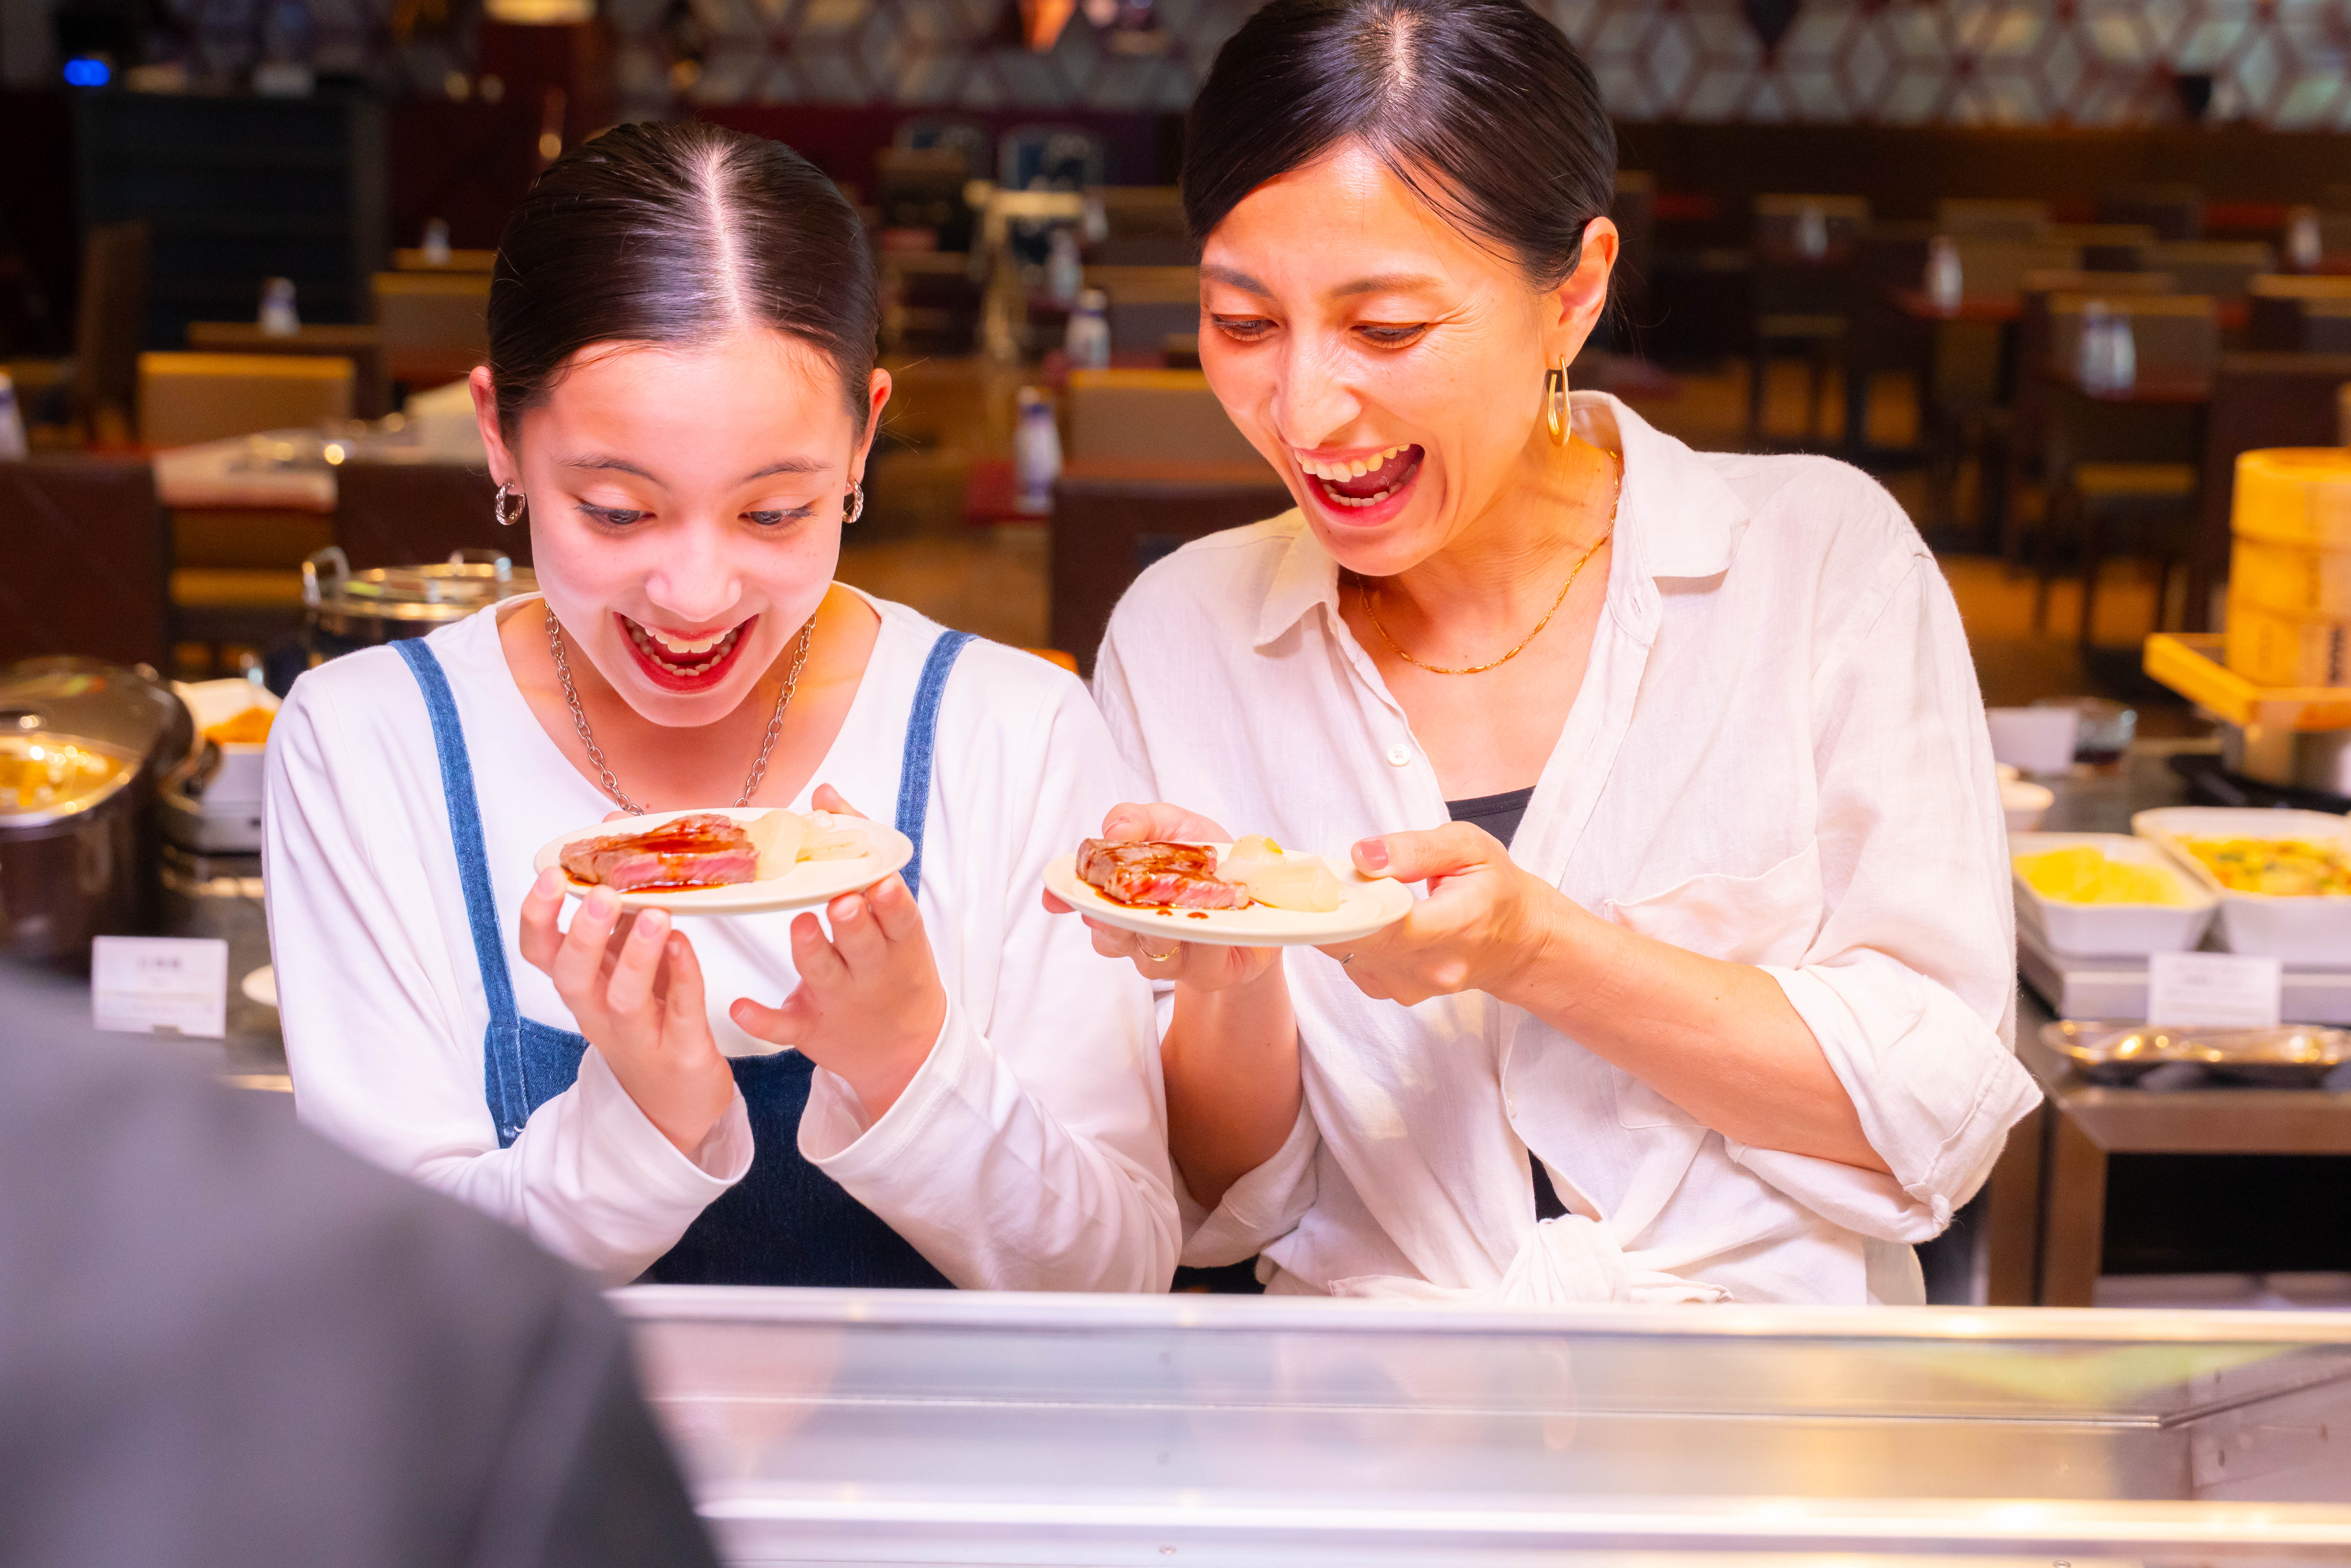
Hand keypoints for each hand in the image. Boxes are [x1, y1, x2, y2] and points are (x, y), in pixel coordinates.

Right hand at [519, 871, 735, 1155]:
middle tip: (600, 892)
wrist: (674, 1102)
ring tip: (656, 913)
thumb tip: (612, 835)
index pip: (540, 953)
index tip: (551, 873)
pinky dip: (684, 979)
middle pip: (573, 976)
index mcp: (581, 986)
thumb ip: (622, 912)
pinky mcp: (681, 1053)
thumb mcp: (624, 964)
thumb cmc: (647, 1019)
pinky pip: (680, 1014)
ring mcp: (638, 1037)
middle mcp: (599, 1013)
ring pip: (625, 999)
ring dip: (638, 955)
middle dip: (583, 933)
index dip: (538, 915)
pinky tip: (687, 947)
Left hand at [730, 787, 947, 1119]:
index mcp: (896, 941)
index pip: (900, 918)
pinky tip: (739, 1007)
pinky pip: (785, 1024)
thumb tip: (825, 793)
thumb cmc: (893, 964)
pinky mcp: (811, 1027)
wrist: (903, 1048)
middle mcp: (870, 970)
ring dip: (810, 952)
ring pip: (822, 975)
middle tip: (840, 903)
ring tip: (799, 927)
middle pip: (862, 944)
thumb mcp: (894, 916)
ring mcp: (840, 1000)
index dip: (891, 902)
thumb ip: (859, 850)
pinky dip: (762, 1017)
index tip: (880, 885)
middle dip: (852, 923)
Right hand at [1042, 801, 1279, 991]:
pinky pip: (1197, 960)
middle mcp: (1142, 934)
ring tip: (1167, 903)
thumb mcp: (1179, 826)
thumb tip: (1113, 828)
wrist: (1265, 900)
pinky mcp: (1209, 973)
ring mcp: (1174, 959)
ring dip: (1154, 928)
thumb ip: (1143, 820)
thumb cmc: (1214, 861)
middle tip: (1115, 897)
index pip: (1087, 905)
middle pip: (1109, 936)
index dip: (1068, 899)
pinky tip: (1208, 921)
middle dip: (1110, 917)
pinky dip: (1200, 938)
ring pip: (1148, 953)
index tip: (1055, 896)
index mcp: (1126, 899)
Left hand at [1316, 823, 1570, 1007]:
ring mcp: (1412, 986)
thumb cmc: (1494, 889)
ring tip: (1352, 893)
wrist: (1517, 942)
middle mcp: (1433, 967)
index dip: (1349, 903)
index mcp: (1457, 925)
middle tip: (1323, 877)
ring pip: (1347, 953)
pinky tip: (1364, 917)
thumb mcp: (1469, 848)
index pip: (1388, 924)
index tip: (1326, 880)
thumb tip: (1364, 855)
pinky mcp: (1394, 992)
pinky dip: (1347, 937)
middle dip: (1331, 909)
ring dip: (1337, 922)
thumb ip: (1416, 848)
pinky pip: (1352, 963)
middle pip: (1357, 942)